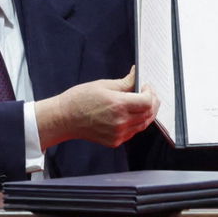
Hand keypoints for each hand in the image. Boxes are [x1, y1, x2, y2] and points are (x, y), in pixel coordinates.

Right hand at [36, 67, 157, 148]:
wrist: (64, 119)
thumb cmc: (79, 100)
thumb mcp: (103, 85)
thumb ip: (124, 82)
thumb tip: (136, 75)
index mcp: (118, 105)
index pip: (147, 102)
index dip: (151, 93)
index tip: (146, 86)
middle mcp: (120, 121)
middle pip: (148, 114)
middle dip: (152, 102)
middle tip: (148, 94)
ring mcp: (118, 133)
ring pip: (143, 124)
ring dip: (146, 113)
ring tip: (140, 103)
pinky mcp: (115, 141)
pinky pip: (133, 132)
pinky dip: (136, 122)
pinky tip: (130, 114)